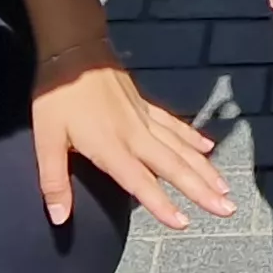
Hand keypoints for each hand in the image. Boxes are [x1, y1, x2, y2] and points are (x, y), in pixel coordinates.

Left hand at [28, 46, 235, 229]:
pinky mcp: (146, 104)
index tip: (184, 224)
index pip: (140, 182)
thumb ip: (54, 181)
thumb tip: (59, 218)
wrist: (74, 49)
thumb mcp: (45, 140)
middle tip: (227, 209)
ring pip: (181, 148)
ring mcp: (144, 118)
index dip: (161, 204)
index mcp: (111, 147)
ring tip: (225, 188)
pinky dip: (192, 137)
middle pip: (173, 167)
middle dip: (200, 190)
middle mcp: (135, 135)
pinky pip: (175, 125)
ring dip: (204, 169)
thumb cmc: (57, 97)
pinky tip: (208, 148)